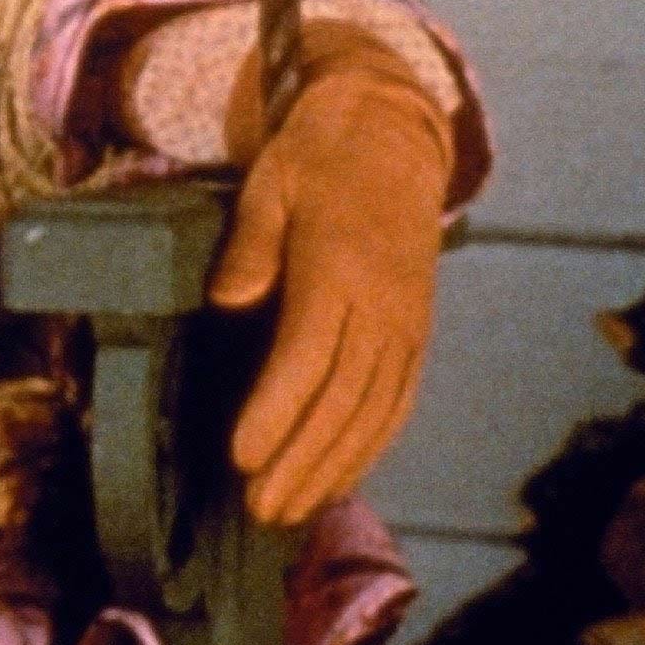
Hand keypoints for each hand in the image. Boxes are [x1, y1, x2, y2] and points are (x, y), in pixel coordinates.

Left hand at [209, 40, 454, 525]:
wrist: (394, 135)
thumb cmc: (319, 157)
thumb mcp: (272, 182)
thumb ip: (251, 246)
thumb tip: (227, 304)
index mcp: (341, 269)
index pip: (307, 356)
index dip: (276, 412)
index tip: (242, 455)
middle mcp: (384, 306)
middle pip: (342, 400)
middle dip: (299, 460)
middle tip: (261, 507)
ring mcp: (408, 323)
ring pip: (374, 411)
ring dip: (334, 466)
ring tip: (293, 509)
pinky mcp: (418, 331)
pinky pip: (398, 399)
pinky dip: (372, 444)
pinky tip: (342, 475)